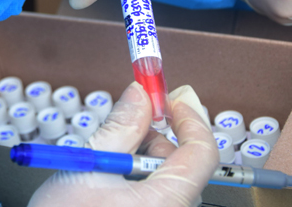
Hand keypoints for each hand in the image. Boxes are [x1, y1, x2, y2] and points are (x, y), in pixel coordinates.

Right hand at [29, 83, 217, 206]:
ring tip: (102, 169)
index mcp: (166, 203)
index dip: (188, 117)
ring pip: (164, 179)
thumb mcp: (89, 166)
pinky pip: (154, 194)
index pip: (202, 153)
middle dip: (151, 140)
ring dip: (136, 161)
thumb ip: (121, 126)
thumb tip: (140, 95)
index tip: (168, 98)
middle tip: (118, 135)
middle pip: (179, 164)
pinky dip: (133, 180)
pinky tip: (106, 184)